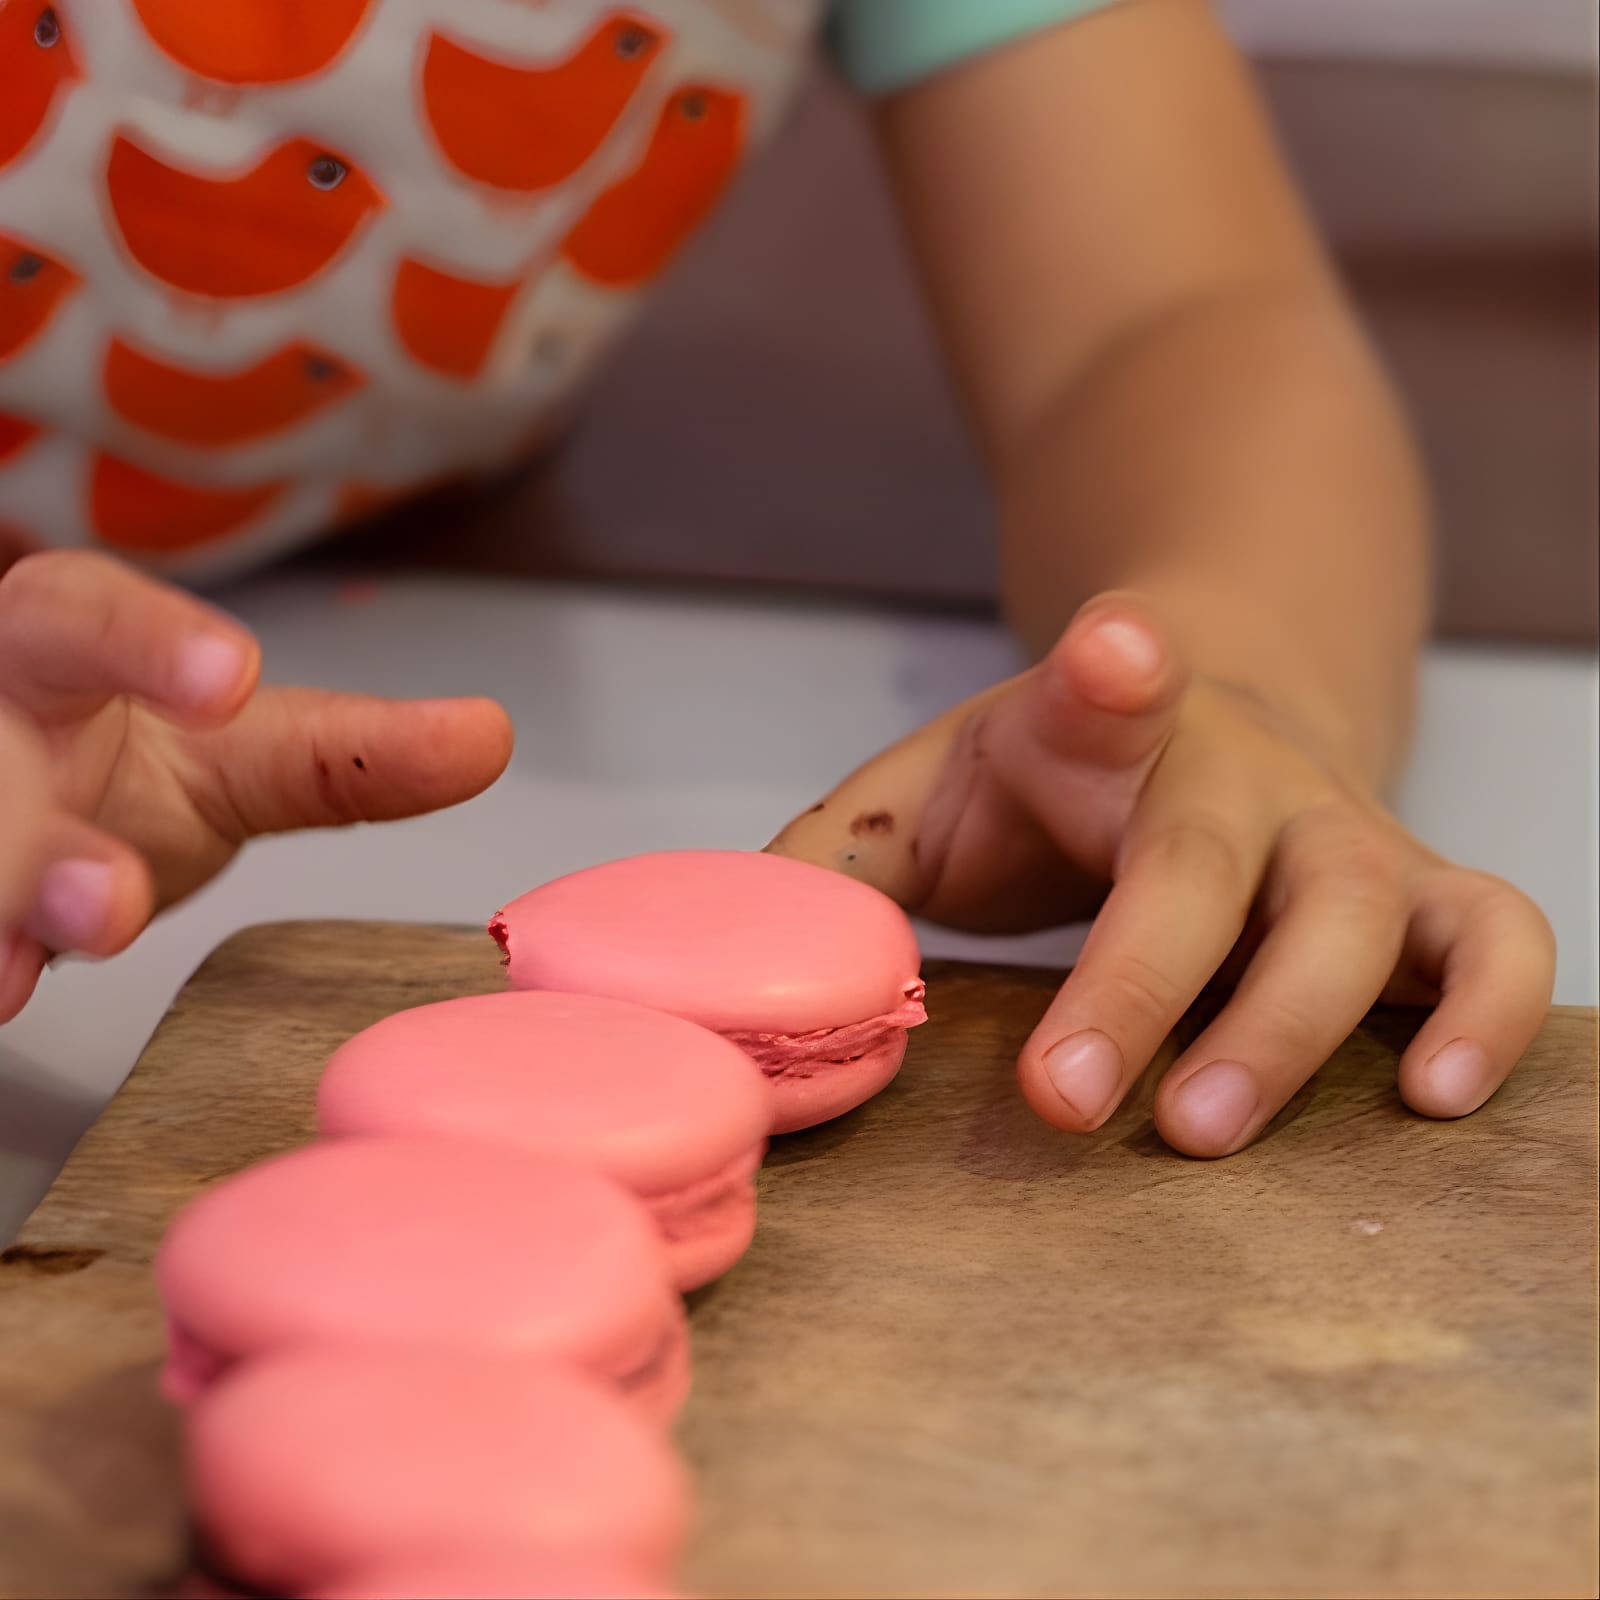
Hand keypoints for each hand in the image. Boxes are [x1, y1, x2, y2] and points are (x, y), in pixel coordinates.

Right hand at [0, 551, 512, 1020]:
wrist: (31, 835)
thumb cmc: (129, 771)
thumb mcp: (244, 754)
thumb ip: (352, 756)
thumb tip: (487, 735)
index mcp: (60, 651)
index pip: (86, 614)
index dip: (150, 645)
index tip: (233, 680)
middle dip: (40, 829)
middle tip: (108, 893)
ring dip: (13, 905)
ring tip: (42, 963)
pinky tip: (3, 992)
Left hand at [769, 594, 1555, 1156]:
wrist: (1205, 714)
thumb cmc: (1051, 777)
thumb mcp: (929, 790)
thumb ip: (838, 858)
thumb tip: (724, 948)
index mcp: (1098, 727)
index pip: (1105, 687)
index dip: (1115, 669)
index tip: (1116, 650)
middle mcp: (1229, 770)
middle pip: (1210, 863)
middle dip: (1144, 984)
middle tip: (1068, 1102)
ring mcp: (1334, 826)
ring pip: (1361, 909)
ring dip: (1290, 1028)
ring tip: (1206, 1131)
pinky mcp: (1412, 884)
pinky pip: (1492, 935)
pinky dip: (1488, 1012)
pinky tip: (1432, 1098)